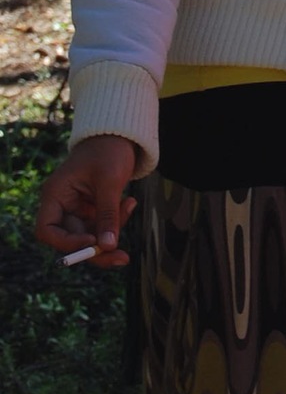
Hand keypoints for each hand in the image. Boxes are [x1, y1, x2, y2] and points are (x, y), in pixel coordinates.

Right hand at [35, 135, 137, 269]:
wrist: (120, 135)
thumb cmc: (109, 151)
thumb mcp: (109, 181)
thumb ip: (108, 214)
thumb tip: (108, 247)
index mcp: (55, 194)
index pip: (47, 230)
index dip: (66, 243)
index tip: (93, 242)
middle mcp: (61, 205)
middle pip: (71, 240)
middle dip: (96, 250)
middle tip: (122, 258)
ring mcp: (77, 209)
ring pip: (90, 237)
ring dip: (112, 232)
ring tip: (130, 204)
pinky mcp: (91, 210)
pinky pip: (102, 227)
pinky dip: (117, 222)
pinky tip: (130, 202)